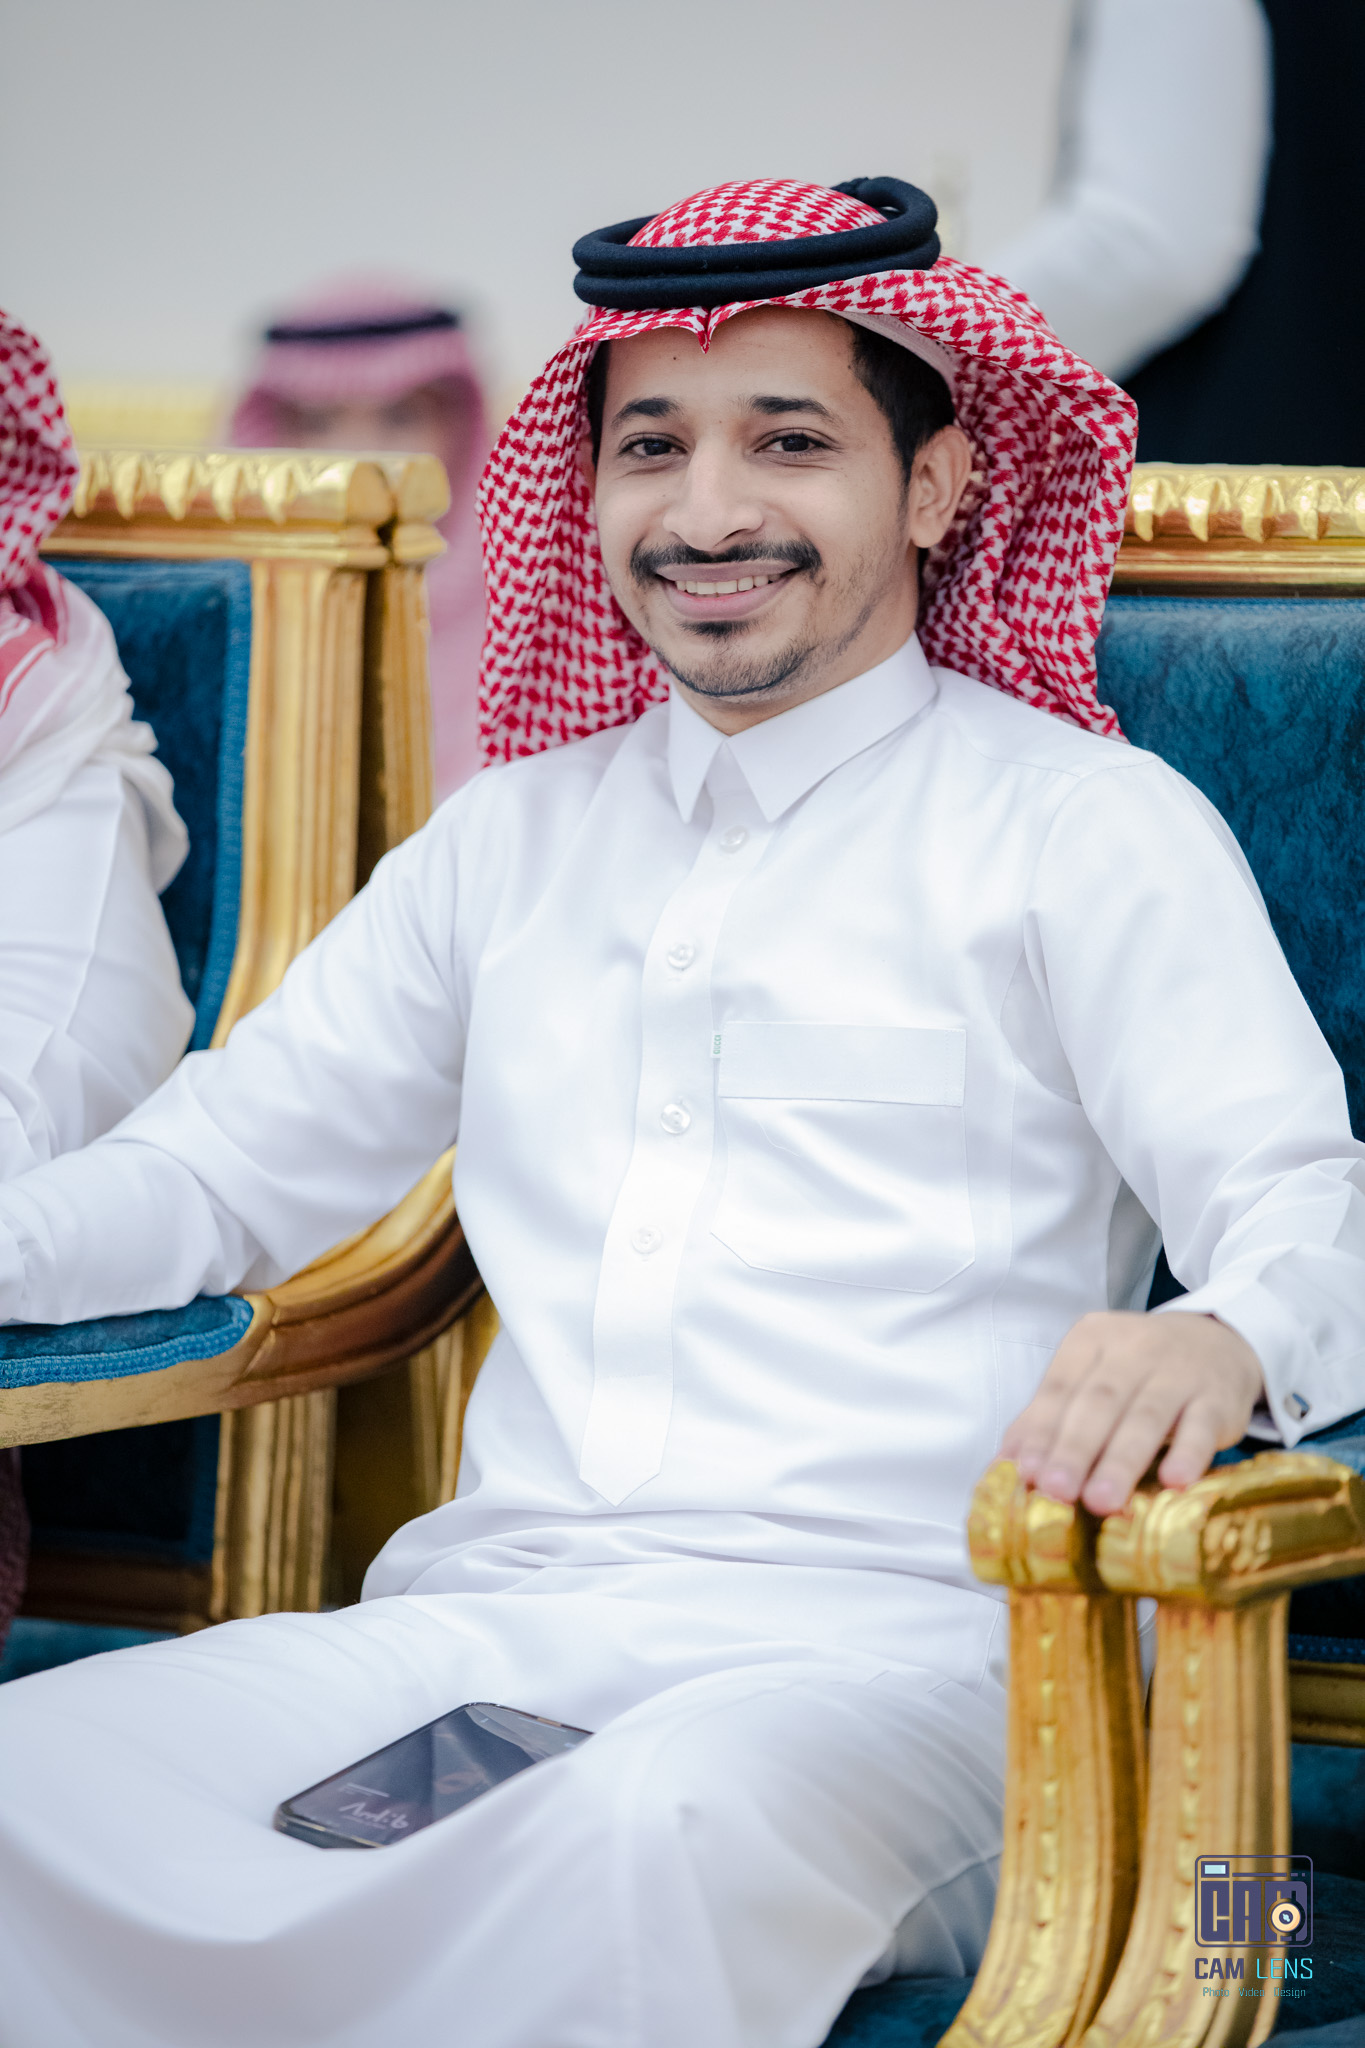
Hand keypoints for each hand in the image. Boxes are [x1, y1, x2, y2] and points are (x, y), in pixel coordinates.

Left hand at [1000, 1310, 1263, 1515]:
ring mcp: (1179, 1371)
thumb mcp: (1091, 1377)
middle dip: (1075, 1449)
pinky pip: (1202, 1425)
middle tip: (1056, 1492)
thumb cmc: (1138, 1370)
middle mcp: (1133, 1348)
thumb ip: (1050, 1416)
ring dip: (1121, 1460)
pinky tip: (1174, 1481)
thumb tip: (1006, 1466)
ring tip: (1100, 1501)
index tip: (1026, 1474)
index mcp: (1091, 1340)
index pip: (1060, 1387)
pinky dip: (1189, 1453)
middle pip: (1099, 1403)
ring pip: (1146, 1416)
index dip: (1041, 1431)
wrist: (1215, 1341)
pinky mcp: (1218, 1397)